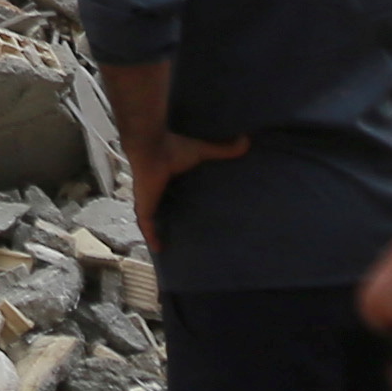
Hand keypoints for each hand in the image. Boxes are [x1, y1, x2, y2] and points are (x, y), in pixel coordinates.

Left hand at [124, 123, 247, 247]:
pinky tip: (159, 250)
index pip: (171, 194)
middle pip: (161, 209)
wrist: (151, 145)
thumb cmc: (173, 147)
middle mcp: (154, 191)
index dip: (178, 201)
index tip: (189, 211)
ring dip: (157, 230)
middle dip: (168, 219)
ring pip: (151, 220)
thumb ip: (223, 149)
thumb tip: (247, 140)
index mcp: (166, 178)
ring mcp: (147, 200)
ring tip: (170, 245)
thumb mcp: (201, 151)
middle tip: (182, 233)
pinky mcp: (144, 208)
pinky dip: (152, 237)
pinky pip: (146, 227)